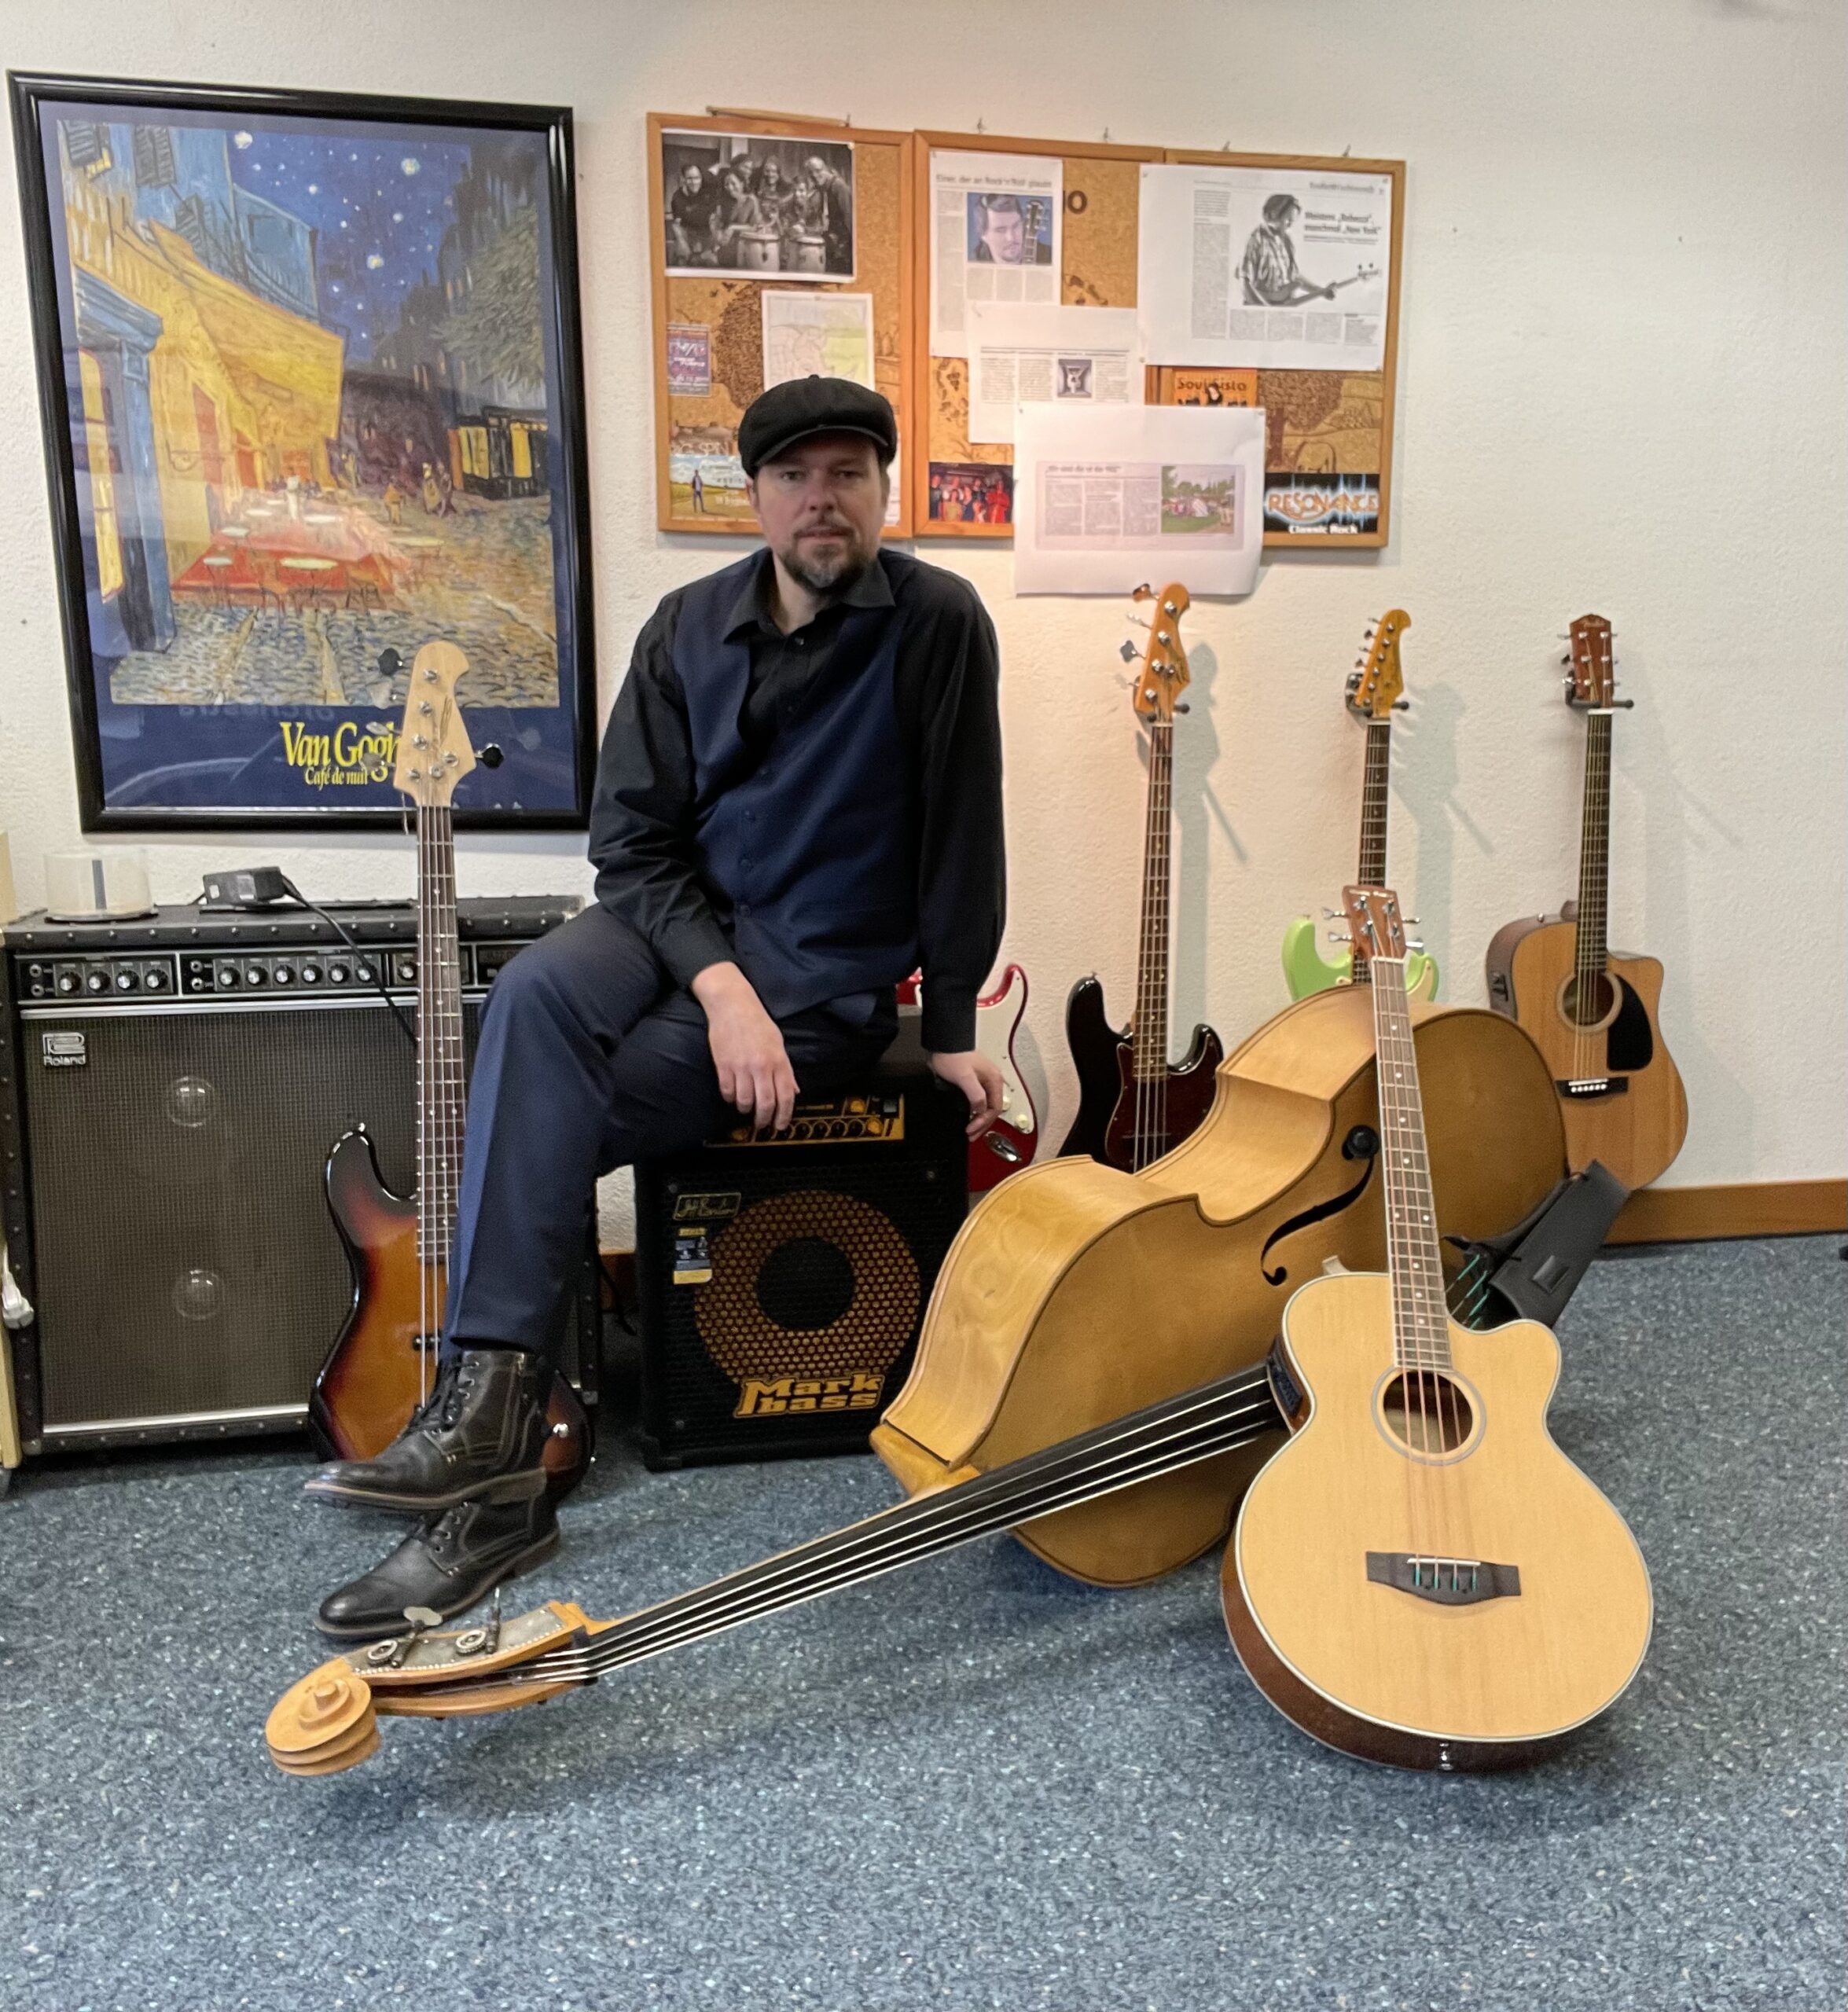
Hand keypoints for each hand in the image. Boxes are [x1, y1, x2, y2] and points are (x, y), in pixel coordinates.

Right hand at [692, 962, 798, 1131]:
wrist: (732, 1004)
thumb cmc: (757, 1022)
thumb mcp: (778, 1043)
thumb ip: (786, 1070)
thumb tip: (793, 1090)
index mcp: (779, 1060)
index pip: (786, 1096)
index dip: (784, 1116)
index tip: (780, 1126)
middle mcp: (762, 1066)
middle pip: (765, 1104)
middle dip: (764, 1120)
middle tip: (762, 1125)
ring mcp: (741, 1066)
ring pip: (744, 1101)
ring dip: (745, 1110)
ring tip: (746, 1109)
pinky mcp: (723, 1065)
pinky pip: (727, 1091)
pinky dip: (730, 1098)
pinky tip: (732, 1096)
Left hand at [929, 1049, 1006, 1140]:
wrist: (944, 1043)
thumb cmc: (953, 1057)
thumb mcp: (965, 1078)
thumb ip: (975, 1095)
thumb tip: (980, 1110)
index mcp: (994, 1080)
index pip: (994, 1108)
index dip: (983, 1122)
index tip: (970, 1130)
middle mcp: (992, 1081)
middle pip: (991, 1109)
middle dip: (982, 1124)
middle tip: (970, 1135)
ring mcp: (984, 1081)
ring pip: (985, 1105)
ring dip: (978, 1118)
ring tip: (970, 1130)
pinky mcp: (974, 1081)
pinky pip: (979, 1100)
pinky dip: (974, 1111)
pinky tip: (968, 1116)